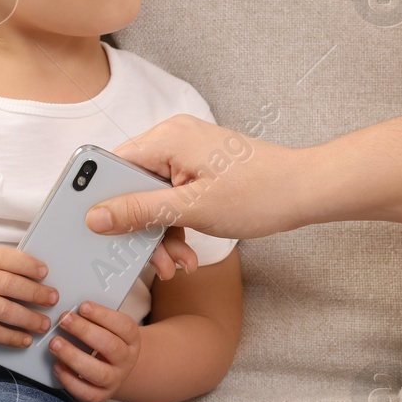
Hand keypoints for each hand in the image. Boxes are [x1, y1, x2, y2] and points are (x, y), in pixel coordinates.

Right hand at [0, 246, 58, 347]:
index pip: (5, 258)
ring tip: (43, 323)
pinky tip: (24, 339)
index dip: (28, 265)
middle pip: (7, 284)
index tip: (45, 273)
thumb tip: (32, 274)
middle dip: (35, 293)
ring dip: (27, 318)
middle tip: (52, 300)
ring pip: (1, 310)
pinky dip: (10, 337)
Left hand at [48, 301, 141, 401]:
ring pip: (98, 372)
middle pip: (110, 346)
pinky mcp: (101, 395)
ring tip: (55, 343)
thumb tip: (71, 310)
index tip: (83, 306)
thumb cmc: (107, 340)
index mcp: (131, 339)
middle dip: (84, 331)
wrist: (117, 368)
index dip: (102, 315)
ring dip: (73, 356)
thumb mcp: (109, 327)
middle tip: (64, 320)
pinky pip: (86, 393)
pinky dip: (69, 380)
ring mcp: (115, 380)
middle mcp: (126, 360)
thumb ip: (94, 318)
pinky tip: (57, 365)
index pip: (123, 326)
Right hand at [83, 115, 300, 280]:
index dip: (101, 200)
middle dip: (142, 228)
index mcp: (166, 138)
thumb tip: (96, 216)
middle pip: (132, 186)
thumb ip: (140, 211)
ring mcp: (187, 154)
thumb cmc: (258, 193)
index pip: (112, 165)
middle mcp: (173, 139)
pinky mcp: (199, 168)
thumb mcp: (191, 209)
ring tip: (178, 262)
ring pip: (153, 198)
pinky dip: (176, 225)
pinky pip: (172, 197)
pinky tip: (188, 251)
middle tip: (154, 260)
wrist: (304, 191)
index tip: (99, 231)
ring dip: (162, 234)